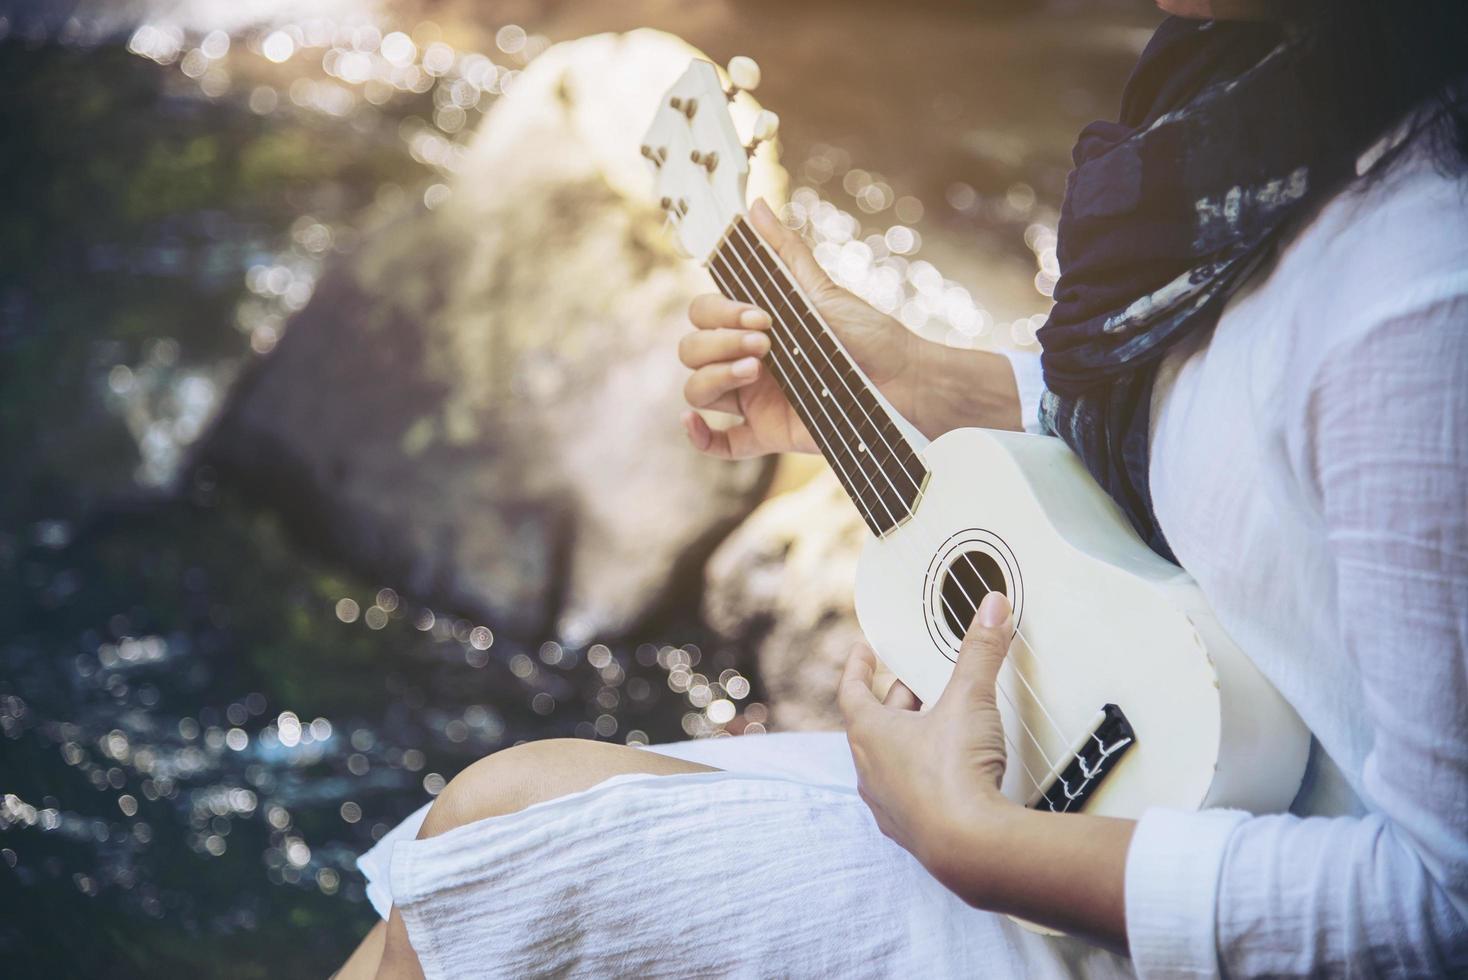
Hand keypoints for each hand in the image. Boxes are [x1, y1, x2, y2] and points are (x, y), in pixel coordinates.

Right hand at [679, 198, 916, 458]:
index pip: (703, 315)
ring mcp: (753, 399)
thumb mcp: (823, 290)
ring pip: (698, 390)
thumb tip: (754, 206)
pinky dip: (698, 436)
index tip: (760, 314)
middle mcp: (746, 360)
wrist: (905, 382)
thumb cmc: (869, 335)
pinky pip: (720, 443)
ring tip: (757, 369)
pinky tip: (692, 422)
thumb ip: (785, 253)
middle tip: (764, 343)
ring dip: (714, 377)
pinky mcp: (767, 434)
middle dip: (717, 343)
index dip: (718, 313)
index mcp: (752, 326)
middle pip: (692, 350)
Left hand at [838, 591, 1017, 882]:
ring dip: (911, 739)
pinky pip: (912, 794)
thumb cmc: (954, 774)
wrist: (970, 849)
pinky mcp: (914, 832)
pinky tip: (950, 773)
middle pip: (876, 724)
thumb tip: (991, 607)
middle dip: (898, 699)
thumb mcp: (969, 701)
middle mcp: (870, 771)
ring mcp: (889, 806)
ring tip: (939, 722)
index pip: (852, 691)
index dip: (859, 667)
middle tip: (919, 680)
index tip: (865, 651)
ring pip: (892, 761)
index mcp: (870, 735)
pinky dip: (925, 775)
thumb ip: (980, 652)